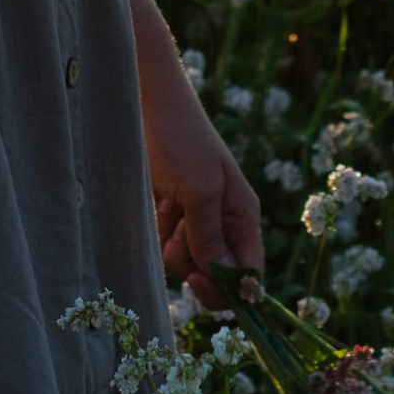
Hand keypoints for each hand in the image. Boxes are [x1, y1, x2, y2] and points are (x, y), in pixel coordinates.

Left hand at [139, 72, 264, 309]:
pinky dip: (155, 234)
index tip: (198, 282)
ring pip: (185, 261)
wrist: (144, 106)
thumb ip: (211, 237)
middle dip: (193, 263)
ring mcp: (193, 219)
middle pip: (215, 272)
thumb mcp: (200, 190)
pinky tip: (153, 205)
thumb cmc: (180, 140)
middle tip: (175, 237)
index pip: (249, 271)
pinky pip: (163, 245)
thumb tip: (228, 281)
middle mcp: (222, 222)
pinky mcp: (167, 215)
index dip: (229, 288)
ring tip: (163, 208)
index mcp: (242, 215)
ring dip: (169, 245)